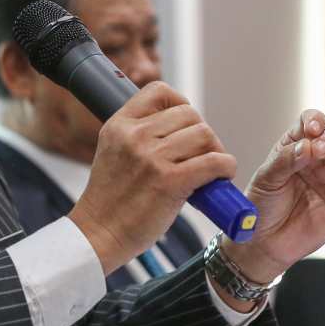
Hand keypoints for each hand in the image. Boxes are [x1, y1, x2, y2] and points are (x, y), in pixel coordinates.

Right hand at [70, 82, 237, 273]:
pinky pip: (213, 161)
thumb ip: (138, 135)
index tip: (185, 125)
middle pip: (189, 114)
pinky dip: (225, 168)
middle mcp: (134, 136)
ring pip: (204, 134)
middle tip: (199, 156)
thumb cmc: (111, 200)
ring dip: (214, 151)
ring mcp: (152, 158)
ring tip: (209, 171)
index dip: (180, 104)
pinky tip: (219, 178)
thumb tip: (183, 128)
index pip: (159, 91)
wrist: (99, 234)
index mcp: (119, 125)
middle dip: (201, 134)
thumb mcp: (114, 153)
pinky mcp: (170, 181)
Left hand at [225, 109, 324, 283]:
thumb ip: (285, 161)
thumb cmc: (262, 206)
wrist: (266, 242)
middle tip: (323, 151)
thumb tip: (309, 146)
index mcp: (295, 146)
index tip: (313, 131)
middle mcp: (319, 158)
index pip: (311, 122)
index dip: (315, 121)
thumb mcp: (266, 179)